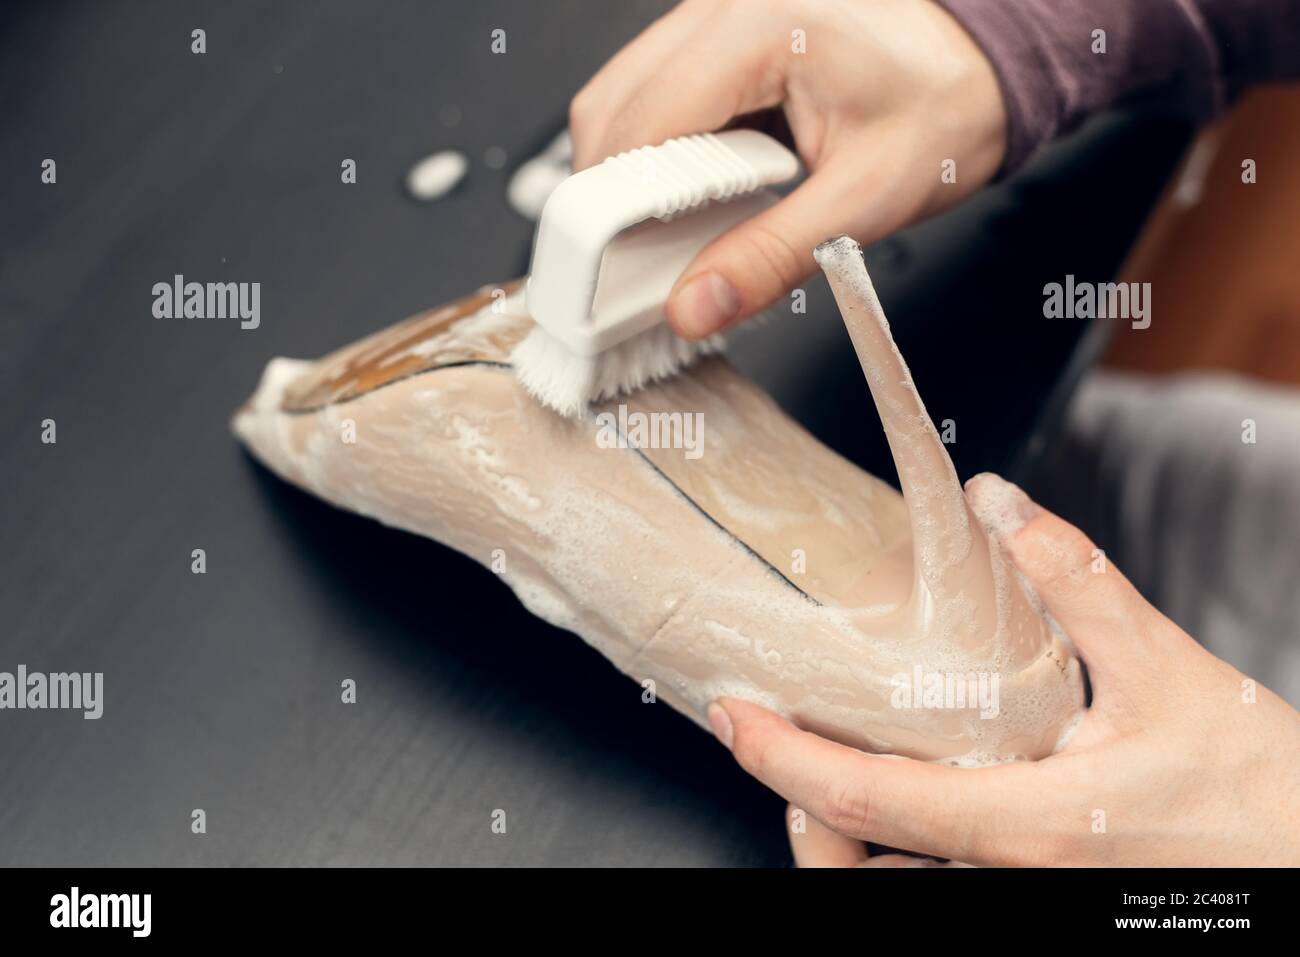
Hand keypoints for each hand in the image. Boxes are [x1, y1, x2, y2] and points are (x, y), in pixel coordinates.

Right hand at [569, 0, 1006, 338]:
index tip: (621, 276)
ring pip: (618, 101)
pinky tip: (698, 189)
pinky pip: (650, 94)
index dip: (617, 211)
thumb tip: (695, 305)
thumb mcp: (866, 199)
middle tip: (653, 263)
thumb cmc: (942, 108)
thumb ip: (772, 257)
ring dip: (631, 177)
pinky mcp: (714, 36)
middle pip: (611, 111)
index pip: (641, 126)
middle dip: (616, 199)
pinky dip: (656, 154)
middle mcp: (723, 7)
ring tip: (685, 224)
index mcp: (760, 28)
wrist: (981, 64)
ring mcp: (713, 14)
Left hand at [705, 473, 1299, 866]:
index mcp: (1025, 822)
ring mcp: (1019, 892)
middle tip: (778, 737)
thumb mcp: (1168, 667)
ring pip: (893, 883)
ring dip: (843, 832)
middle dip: (801, 807)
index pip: (871, 801)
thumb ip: (1077, 580)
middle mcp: (1007, 875)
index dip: (787, 760)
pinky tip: (903, 786)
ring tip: (822, 765)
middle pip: (859, 862)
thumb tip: (996, 503)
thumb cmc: (1259, 789)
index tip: (735, 720)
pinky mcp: (1035, 889)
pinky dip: (894, 842)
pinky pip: (937, 877)